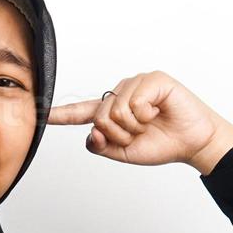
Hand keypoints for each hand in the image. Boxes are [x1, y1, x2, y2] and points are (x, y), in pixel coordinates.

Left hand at [47, 70, 232, 173]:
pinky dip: (146, 114)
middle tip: (139, 134)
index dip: (60, 114)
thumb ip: (102, 146)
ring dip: (134, 127)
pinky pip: (134, 102)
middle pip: (99, 117)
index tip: (40, 114)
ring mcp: (135, 85)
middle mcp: (120, 95)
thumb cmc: (162, 144)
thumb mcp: (125, 153)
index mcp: (111, 112)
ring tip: (150, 123)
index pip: (81, 113)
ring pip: (115, 111)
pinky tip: (158, 111)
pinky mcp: (152, 80)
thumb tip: (92, 133)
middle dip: (120, 135)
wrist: (192, 143)